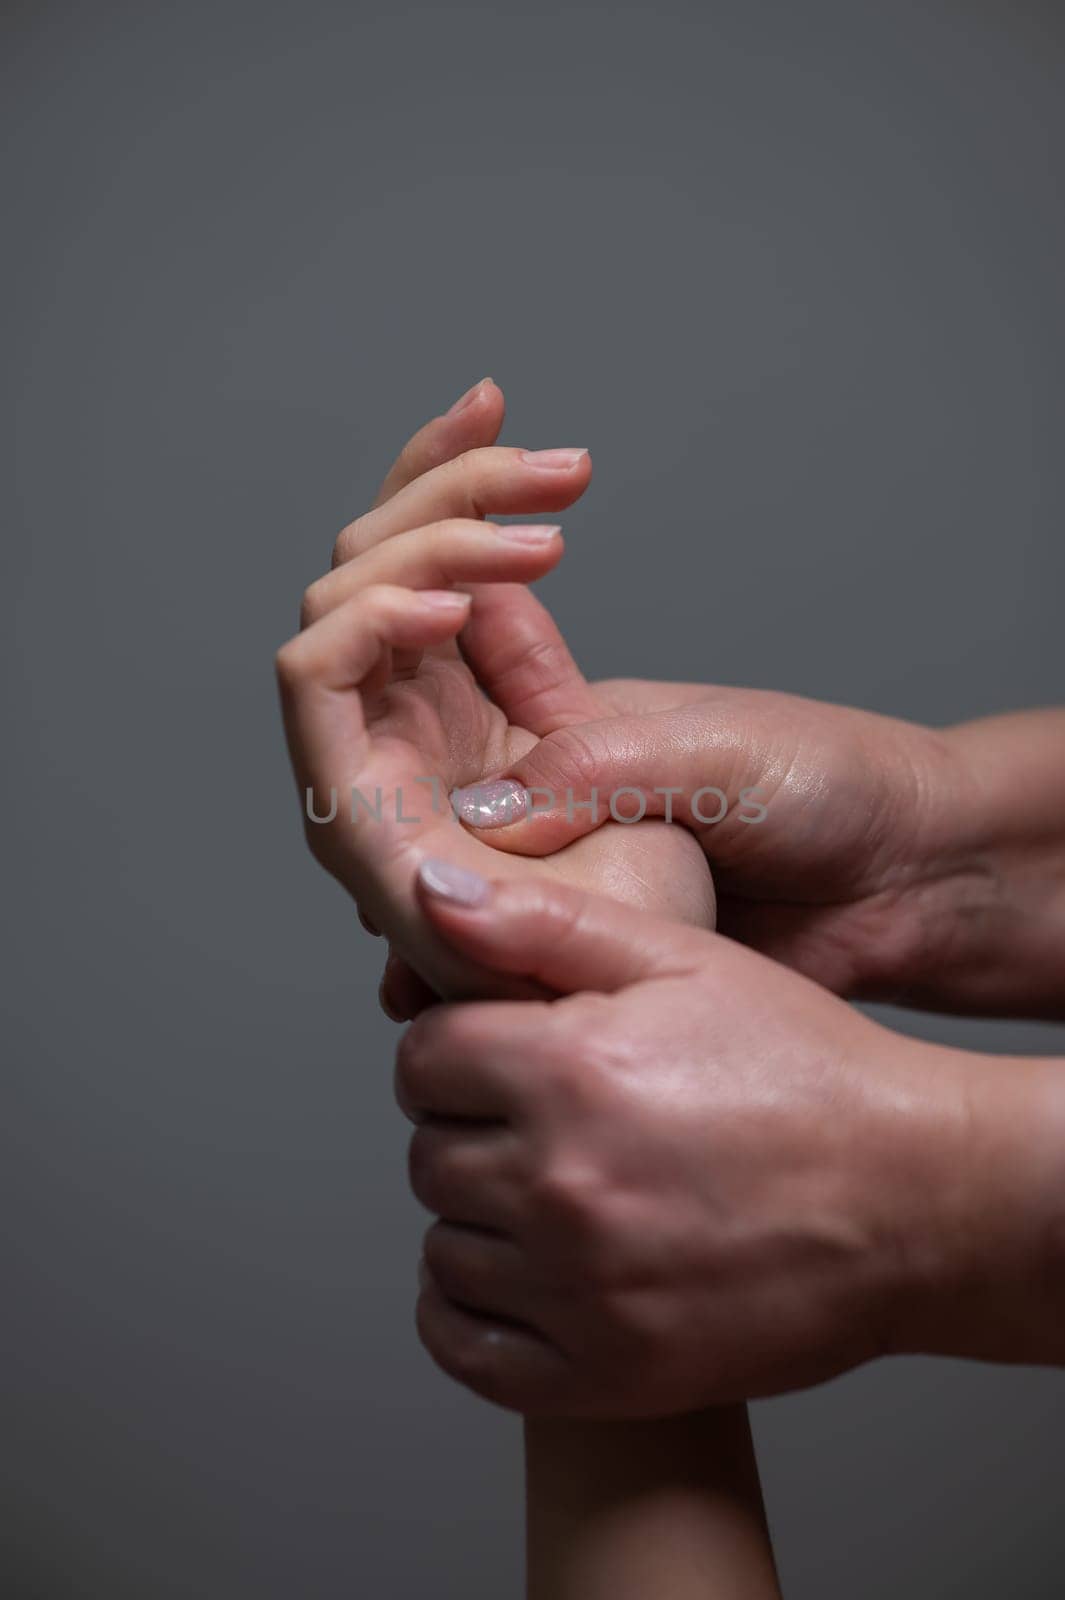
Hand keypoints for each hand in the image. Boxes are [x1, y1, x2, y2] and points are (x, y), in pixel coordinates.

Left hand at [276, 381, 713, 1000]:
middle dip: (428, 532)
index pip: (315, 701)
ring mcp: (477, 734)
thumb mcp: (672, 857)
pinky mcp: (533, 700)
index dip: (357, 628)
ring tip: (561, 466)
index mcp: (427, 845)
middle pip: (352, 614)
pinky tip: (514, 443)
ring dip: (467, 498)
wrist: (874, 865)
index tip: (457, 604)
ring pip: (410, 583)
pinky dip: (485, 510)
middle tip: (547, 497)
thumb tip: (480, 798)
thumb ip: (582, 804)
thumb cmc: (768, 903)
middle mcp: (433, 784)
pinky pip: (478, 595)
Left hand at [396, 861, 1064, 1414]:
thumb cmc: (809, 1070)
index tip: (502, 1057)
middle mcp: (561, 1185)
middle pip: (427, 1152)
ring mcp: (581, 1290)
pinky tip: (516, 1273)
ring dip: (477, 1217)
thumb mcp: (687, 960)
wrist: (914, 1201)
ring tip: (551, 1192)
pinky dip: (466, 1312)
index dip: (457, 1049)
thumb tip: (430, 887)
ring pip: (443, 1246)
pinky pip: (464, 1348)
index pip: (421, 1059)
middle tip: (541, 1121)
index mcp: (571, 1071)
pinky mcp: (606, 1372)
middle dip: (470, 1128)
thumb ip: (543, 922)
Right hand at [445, 677, 1006, 1009]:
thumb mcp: (709, 751)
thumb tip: (482, 817)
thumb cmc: (834, 781)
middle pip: (454, 847)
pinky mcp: (619, 965)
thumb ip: (594, 769)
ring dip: (448, 948)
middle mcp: (567, 818)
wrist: (924, 875)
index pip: (456, 750)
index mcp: (573, 737)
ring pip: (487, 923)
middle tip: (390, 925)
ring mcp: (592, 894)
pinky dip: (501, 999)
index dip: (409, 785)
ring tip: (420, 987)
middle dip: (414, 883)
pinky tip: (482, 1018)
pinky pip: (541, 983)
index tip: (375, 829)